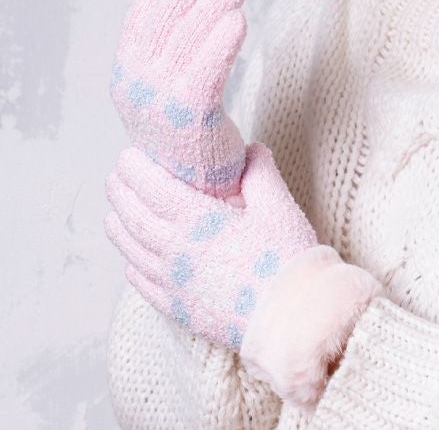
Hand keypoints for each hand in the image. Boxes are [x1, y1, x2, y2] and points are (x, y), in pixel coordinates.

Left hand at [105, 144, 382, 406]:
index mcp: (197, 221)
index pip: (152, 187)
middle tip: (115, 179)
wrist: (292, 320)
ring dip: (118, 229)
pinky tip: (132, 263)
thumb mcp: (278, 207)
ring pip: (132, 251)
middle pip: (134, 217)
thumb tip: (251, 150)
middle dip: (119, 193)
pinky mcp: (181, 309)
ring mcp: (175, 283)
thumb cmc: (286, 260)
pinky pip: (144, 287)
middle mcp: (176, 251)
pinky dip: (133, 269)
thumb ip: (260, 173)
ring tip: (113, 215)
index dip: (134, 169)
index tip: (127, 157)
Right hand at [110, 0, 248, 197]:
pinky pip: (205, 72)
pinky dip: (221, 44)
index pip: (140, 23)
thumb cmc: (189, 141)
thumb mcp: (168, 96)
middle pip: (163, 26)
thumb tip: (193, 11)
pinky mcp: (189, 119)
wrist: (196, 190)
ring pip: (186, 43)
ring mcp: (160, 105)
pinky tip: (238, 20)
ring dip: (213, 6)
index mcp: (128, 81)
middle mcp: (137, 90)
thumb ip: (170, 60)